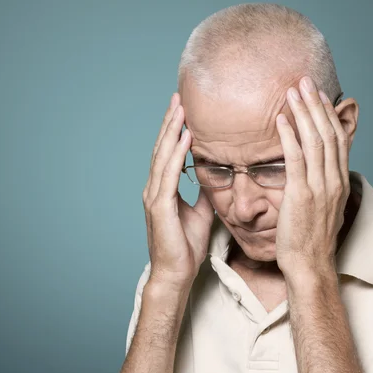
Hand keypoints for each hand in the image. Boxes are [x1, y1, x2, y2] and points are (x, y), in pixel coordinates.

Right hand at [143, 93, 214, 288]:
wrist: (176, 274)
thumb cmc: (186, 248)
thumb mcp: (201, 213)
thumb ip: (205, 193)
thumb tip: (217, 177)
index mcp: (163, 190)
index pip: (168, 154)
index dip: (174, 130)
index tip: (183, 109)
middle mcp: (155, 189)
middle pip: (162, 148)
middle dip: (170, 122)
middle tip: (178, 98)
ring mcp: (155, 197)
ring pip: (163, 157)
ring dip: (171, 132)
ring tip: (180, 110)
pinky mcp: (160, 207)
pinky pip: (169, 175)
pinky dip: (176, 154)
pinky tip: (184, 138)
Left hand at [274, 76, 350, 276]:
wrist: (310, 266)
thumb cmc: (311, 240)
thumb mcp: (323, 207)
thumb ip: (321, 184)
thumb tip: (315, 169)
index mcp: (339, 181)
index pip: (338, 138)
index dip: (327, 114)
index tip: (317, 94)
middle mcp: (333, 180)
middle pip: (328, 132)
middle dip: (315, 104)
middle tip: (304, 81)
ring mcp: (319, 187)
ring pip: (314, 140)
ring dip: (302, 113)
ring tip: (291, 91)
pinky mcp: (301, 195)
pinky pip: (295, 159)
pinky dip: (289, 136)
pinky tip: (280, 120)